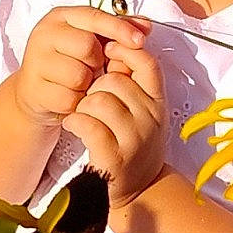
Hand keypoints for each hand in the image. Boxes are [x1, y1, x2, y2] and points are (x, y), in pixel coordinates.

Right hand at [13, 6, 148, 129]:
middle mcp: (44, 33)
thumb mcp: (93, 42)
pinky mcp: (32, 89)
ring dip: (86, 85)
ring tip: (80, 83)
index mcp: (60, 16)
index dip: (120, 28)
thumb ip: (118, 31)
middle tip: (92, 67)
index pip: (95, 16)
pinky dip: (75, 102)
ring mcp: (35, 61)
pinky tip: (69, 98)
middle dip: (97, 62)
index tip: (140, 41)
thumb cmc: (69, 62)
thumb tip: (146, 25)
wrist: (36, 94)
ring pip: (78, 75)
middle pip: (87, 46)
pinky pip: (67, 98)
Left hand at [70, 38, 166, 210]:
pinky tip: (73, 124)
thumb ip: (133, 80)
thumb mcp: (144, 110)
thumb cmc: (136, 142)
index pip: (147, 63)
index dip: (125, 51)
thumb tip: (114, 43)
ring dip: (83, 104)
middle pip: (115, 81)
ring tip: (81, 112)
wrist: (141, 189)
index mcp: (158, 101)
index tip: (107, 51)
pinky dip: (75, 121)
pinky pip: (88, 125)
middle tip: (90, 95)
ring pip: (99, 100)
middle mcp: (150, 118)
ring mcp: (133, 139)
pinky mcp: (113, 158)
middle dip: (95, 84)